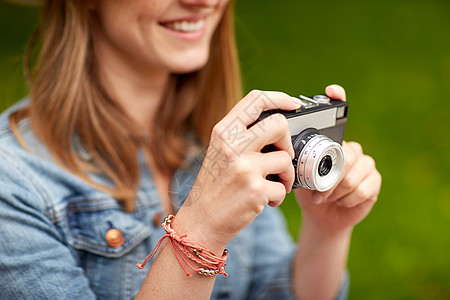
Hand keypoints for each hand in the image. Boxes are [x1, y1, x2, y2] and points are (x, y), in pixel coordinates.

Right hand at [175, 90, 299, 250]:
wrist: (202, 221)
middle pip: (279, 124)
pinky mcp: (256, 190)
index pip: (255, 100)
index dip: (280, 98)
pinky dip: (278, 196)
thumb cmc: (214, 186)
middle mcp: (233, 145)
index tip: (293, 104)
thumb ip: (243, 135)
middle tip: (282, 155)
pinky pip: (283, 187)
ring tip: (272, 184)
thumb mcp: (220, 151)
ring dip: (285, 175)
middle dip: (287, 142)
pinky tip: (265, 200)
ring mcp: (245, 167)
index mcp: (223, 132)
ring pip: (285, 159)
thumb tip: (278, 125)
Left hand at [295, 85, 381, 234]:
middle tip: (317, 191)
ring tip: (324, 198)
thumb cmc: (307, 193)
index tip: (331, 91)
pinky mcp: (374, 181)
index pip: (338, 115)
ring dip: (336, 191)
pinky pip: (364, 188)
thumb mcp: (297, 178)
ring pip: (354, 173)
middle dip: (330, 177)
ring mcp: (365, 164)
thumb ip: (295, 163)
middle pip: (346, 154)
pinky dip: (348, 199)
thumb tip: (282, 152)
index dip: (337, 99)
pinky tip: (339, 202)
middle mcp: (350, 148)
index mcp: (332, 144)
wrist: (321, 216)